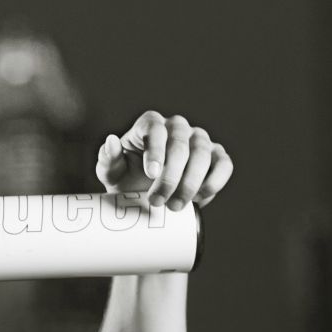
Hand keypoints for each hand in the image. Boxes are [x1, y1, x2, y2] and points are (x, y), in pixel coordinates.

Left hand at [95, 111, 233, 210]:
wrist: (145, 195)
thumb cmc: (126, 179)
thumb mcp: (111, 172)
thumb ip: (108, 158)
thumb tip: (111, 141)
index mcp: (150, 124)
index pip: (156, 129)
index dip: (156, 150)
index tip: (151, 174)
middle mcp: (177, 127)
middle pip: (181, 144)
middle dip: (171, 176)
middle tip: (158, 201)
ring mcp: (199, 140)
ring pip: (203, 154)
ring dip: (191, 183)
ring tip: (175, 206)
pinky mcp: (216, 156)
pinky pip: (224, 164)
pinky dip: (215, 182)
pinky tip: (200, 198)